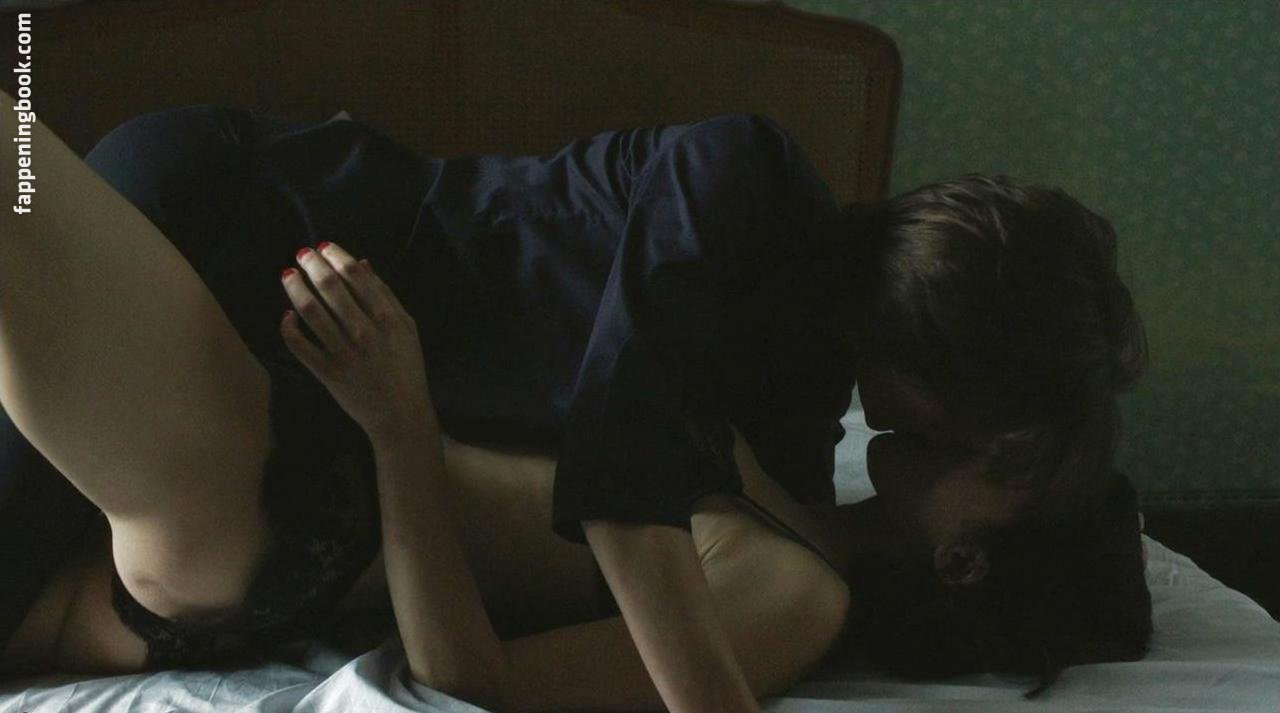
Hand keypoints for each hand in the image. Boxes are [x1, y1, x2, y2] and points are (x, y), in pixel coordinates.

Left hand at [279, 241, 434, 439]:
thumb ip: (385, 295)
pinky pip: (299, 345)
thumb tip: (363, 264)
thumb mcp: (406, 327)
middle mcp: (364, 332)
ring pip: (311, 311)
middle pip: (330, 288)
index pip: (356, 276)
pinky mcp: (327, 373)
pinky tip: (287, 315)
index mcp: (387, 319)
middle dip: (312, 265)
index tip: (324, 246)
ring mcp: (344, 353)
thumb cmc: (406, 367)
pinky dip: (289, 327)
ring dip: (295, 288)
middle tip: (302, 254)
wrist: (400, 414)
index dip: (337, 256)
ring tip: (288, 275)